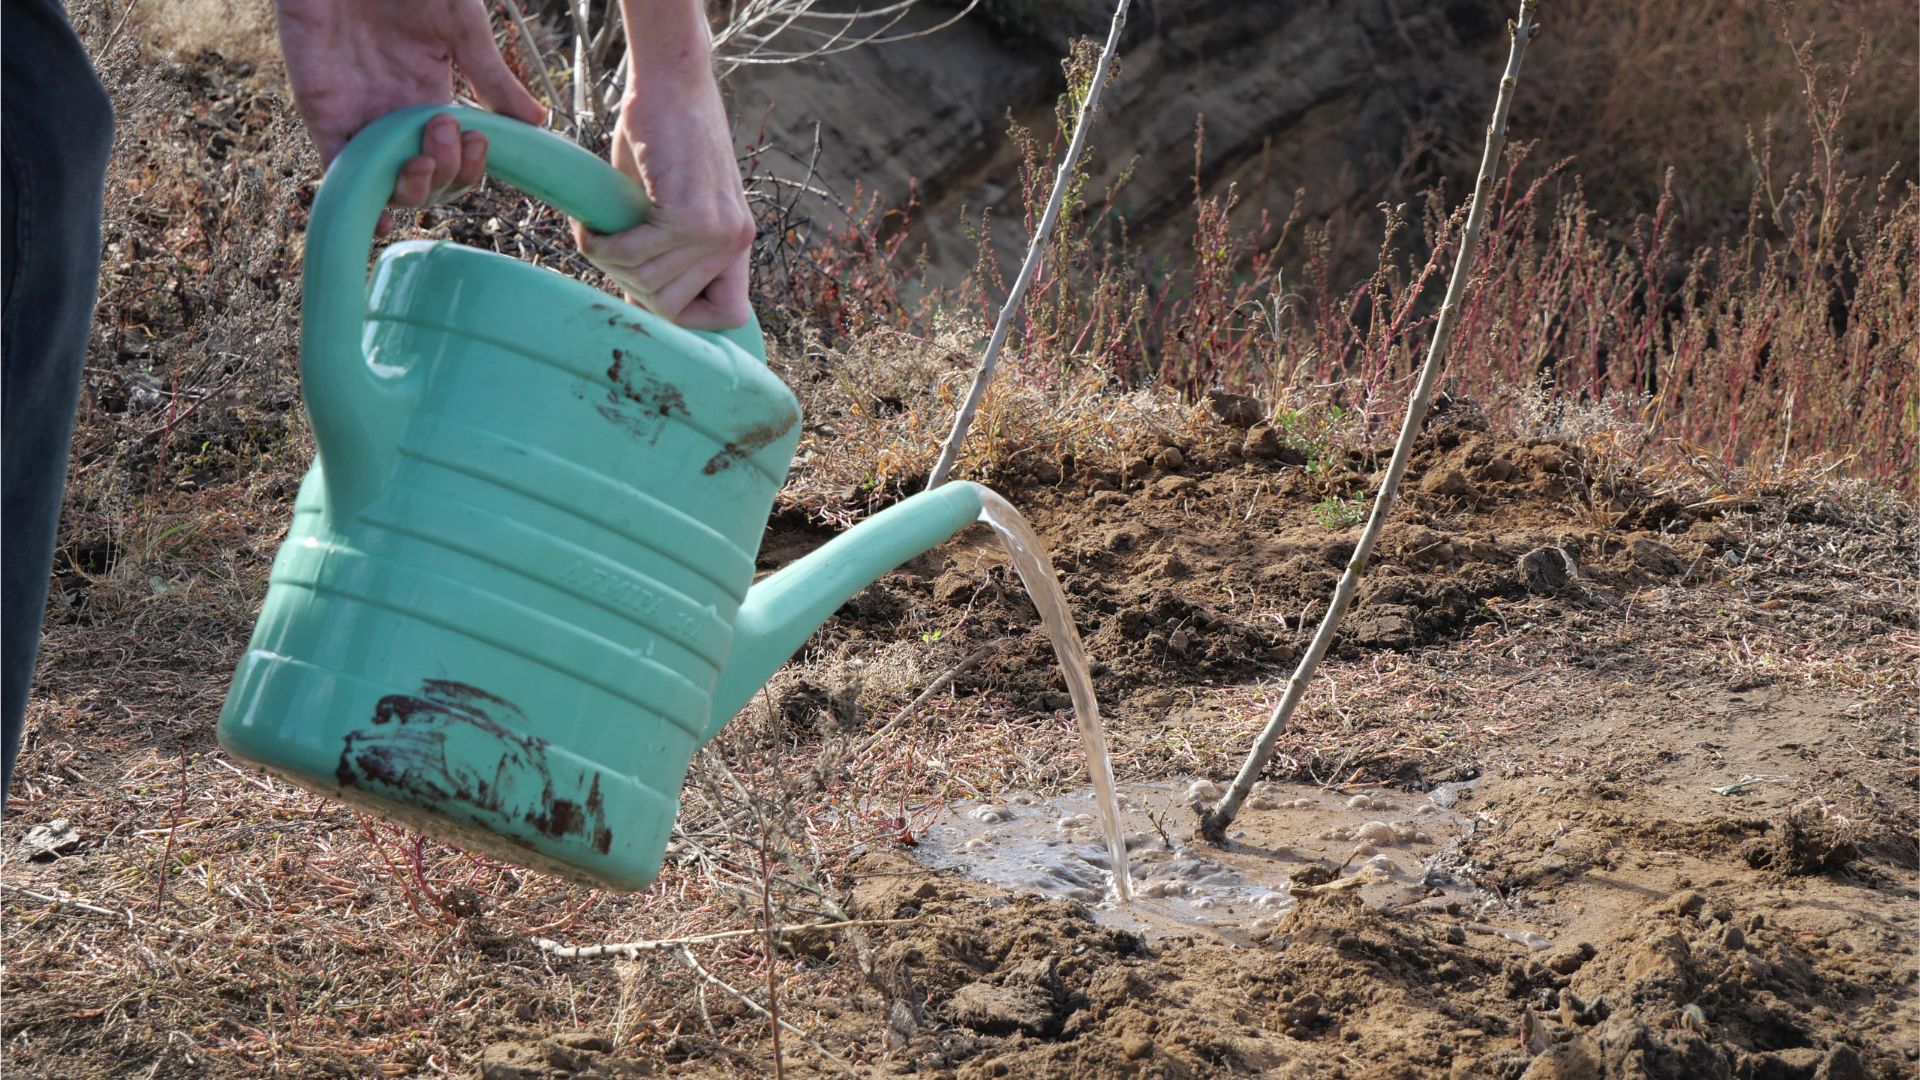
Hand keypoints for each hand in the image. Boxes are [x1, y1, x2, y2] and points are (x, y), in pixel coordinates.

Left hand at [275, 0, 546, 233]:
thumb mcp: (462, 26)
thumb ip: (492, 76)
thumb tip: (537, 122)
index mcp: (431, 96)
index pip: (456, 158)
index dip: (471, 165)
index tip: (480, 139)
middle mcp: (396, 115)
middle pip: (427, 180)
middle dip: (446, 171)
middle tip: (446, 127)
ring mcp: (359, 116)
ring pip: (386, 184)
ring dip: (411, 191)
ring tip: (420, 160)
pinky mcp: (322, 110)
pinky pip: (337, 168)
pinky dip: (358, 198)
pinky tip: (383, 216)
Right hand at [572, 67, 753, 329]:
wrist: (670, 81)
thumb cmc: (661, 139)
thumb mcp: (668, 207)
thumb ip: (665, 253)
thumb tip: (637, 301)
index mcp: (737, 243)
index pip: (730, 316)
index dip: (688, 315)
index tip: (649, 285)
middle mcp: (736, 241)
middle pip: (669, 306)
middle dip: (627, 282)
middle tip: (608, 246)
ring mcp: (717, 231)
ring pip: (646, 284)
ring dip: (609, 262)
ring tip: (598, 231)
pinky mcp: (691, 215)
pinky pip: (632, 255)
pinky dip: (601, 245)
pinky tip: (591, 225)